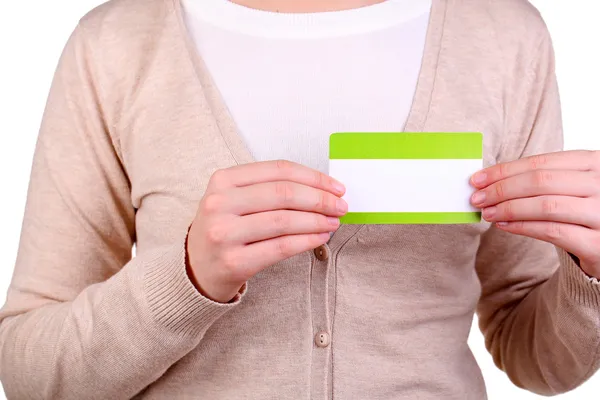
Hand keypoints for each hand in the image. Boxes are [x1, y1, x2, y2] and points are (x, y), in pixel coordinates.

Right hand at [186, 160, 346, 302]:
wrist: (195, 270)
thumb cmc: (224, 229)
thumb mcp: (233, 199)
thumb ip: (268, 188)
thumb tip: (321, 188)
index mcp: (222, 180)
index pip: (278, 170)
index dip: (313, 177)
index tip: (336, 186)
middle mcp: (219, 204)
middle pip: (284, 194)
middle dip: (320, 199)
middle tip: (341, 205)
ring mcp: (224, 233)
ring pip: (284, 221)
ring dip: (317, 221)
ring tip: (333, 222)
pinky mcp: (234, 261)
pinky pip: (281, 247)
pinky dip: (307, 241)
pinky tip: (320, 237)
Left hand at [470, 151, 599, 278]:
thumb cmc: (587, 210)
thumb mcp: (573, 186)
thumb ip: (542, 179)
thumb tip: (490, 180)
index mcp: (595, 163)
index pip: (541, 163)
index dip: (505, 171)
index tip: (477, 179)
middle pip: (540, 182)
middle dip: (502, 189)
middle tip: (477, 198)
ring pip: (546, 206)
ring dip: (509, 209)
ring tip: (487, 213)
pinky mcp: (598, 244)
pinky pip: (552, 232)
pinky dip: (523, 227)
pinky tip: (504, 225)